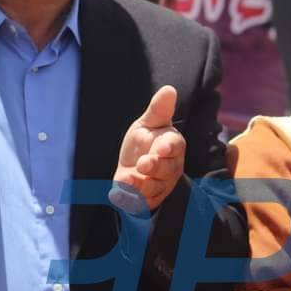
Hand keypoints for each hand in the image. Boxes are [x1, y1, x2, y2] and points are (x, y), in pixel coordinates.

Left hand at [112, 86, 185, 211]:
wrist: (134, 168)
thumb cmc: (147, 142)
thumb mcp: (149, 123)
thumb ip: (159, 110)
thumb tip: (169, 89)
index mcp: (172, 146)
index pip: (174, 146)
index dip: (168, 148)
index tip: (160, 148)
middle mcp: (169, 168)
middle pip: (166, 169)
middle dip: (155, 167)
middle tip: (143, 163)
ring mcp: (157, 186)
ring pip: (152, 187)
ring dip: (139, 184)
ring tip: (125, 178)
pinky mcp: (143, 200)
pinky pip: (138, 202)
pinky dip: (127, 200)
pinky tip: (115, 196)